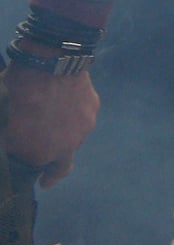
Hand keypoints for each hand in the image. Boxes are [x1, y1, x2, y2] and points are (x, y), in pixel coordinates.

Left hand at [3, 68, 97, 182]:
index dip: (39, 177)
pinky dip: (72, 115)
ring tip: (50, 120)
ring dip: (63, 136)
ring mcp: (84, 125)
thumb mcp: (2, 126)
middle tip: (50, 169)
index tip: (41, 181)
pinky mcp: (93, 105)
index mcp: (42, 155)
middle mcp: (68, 145)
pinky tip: (62, 102)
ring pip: (73, 138)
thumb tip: (10, 147)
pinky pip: (81, 116)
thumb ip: (7, 144)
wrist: (49, 64)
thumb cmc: (18, 96)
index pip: (42, 176)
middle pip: (63, 162)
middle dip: (56, 166)